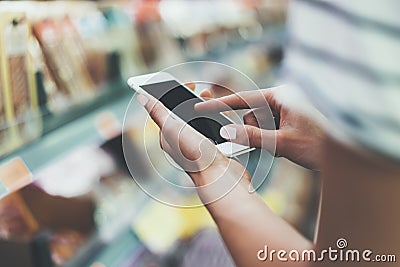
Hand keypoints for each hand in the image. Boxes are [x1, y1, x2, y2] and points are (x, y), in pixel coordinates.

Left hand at [136, 92, 251, 201]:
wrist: (220, 178)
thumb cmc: (195, 155)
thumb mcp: (173, 129)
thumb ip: (158, 113)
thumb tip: (142, 97)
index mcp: (169, 136)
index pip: (166, 109)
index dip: (174, 93)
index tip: (187, 82)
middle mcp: (182, 142)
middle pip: (184, 114)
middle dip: (192, 99)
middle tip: (203, 90)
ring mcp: (198, 146)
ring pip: (199, 121)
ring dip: (206, 108)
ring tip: (213, 100)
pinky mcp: (213, 150)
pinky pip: (213, 130)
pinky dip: (217, 120)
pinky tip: (223, 116)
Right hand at [195, 85, 324, 169]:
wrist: (349, 155)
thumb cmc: (320, 144)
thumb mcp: (282, 142)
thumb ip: (251, 136)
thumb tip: (226, 132)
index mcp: (281, 95)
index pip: (243, 99)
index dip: (220, 104)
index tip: (201, 106)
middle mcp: (283, 98)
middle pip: (252, 114)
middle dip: (257, 131)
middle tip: (275, 142)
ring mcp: (287, 108)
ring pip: (260, 123)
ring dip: (267, 137)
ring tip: (288, 144)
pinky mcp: (290, 118)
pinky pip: (269, 127)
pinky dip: (273, 138)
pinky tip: (289, 143)